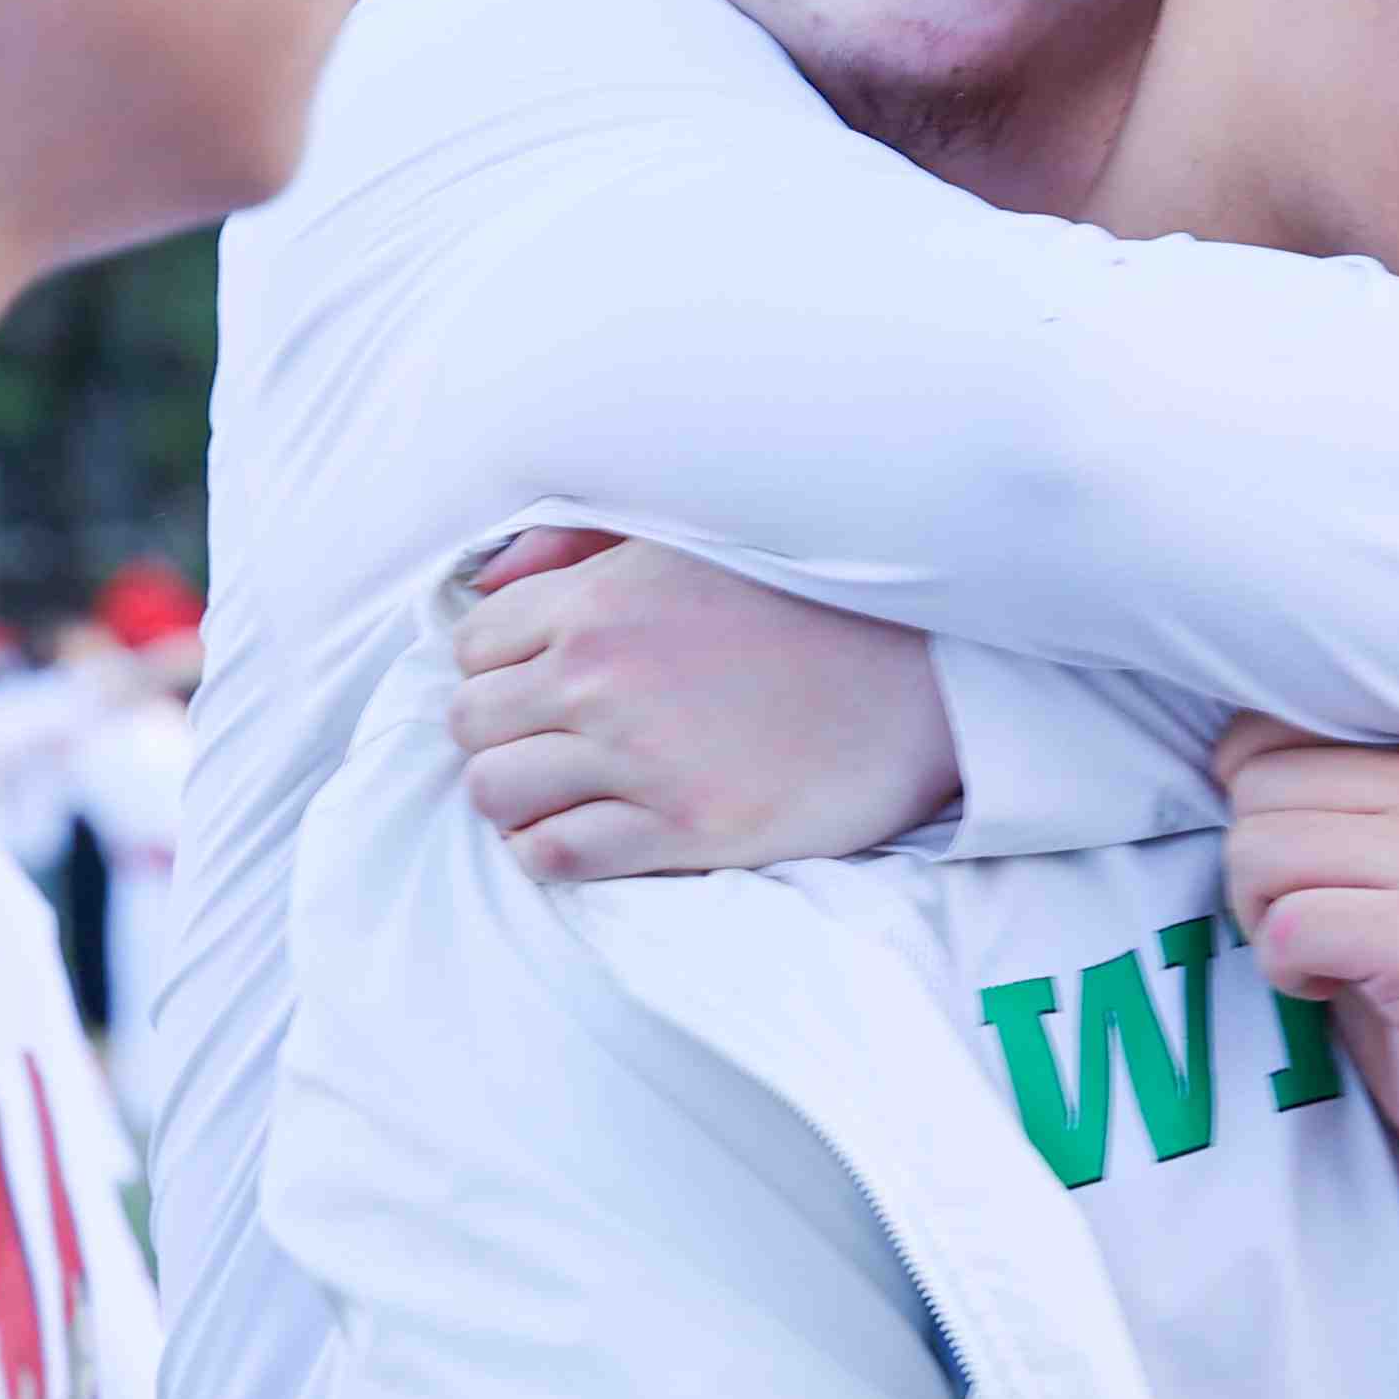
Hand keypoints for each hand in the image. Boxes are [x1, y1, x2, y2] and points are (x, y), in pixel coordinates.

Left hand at [448, 527, 960, 881]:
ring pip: (498, 794)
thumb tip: (485, 579)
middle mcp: (605, 675)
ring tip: (564, 792)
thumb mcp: (691, 543)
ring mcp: (641, 758)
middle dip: (499, 734)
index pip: (473, 645)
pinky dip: (551, 850)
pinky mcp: (684, 829)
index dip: (497, 669)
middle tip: (548, 742)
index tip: (536, 685)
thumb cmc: (812, 603)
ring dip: (519, 797)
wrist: (926, 677)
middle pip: (472, 723)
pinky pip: (556, 856)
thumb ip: (578, 548)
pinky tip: (588, 833)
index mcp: (602, 599)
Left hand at [1212, 717, 1398, 1269]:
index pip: (1269, 734)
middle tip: (1313, 932)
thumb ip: (1325, 816)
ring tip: (1328, 961)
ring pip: (1259, 853)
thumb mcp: (1385, 880)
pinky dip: (1286, 974)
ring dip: (1265, 927)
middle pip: (1254, 793)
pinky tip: (1336, 992)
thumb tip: (1224, 760)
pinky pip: (1287, 929)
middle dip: (1252, 877)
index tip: (1296, 877)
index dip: (1248, 810)